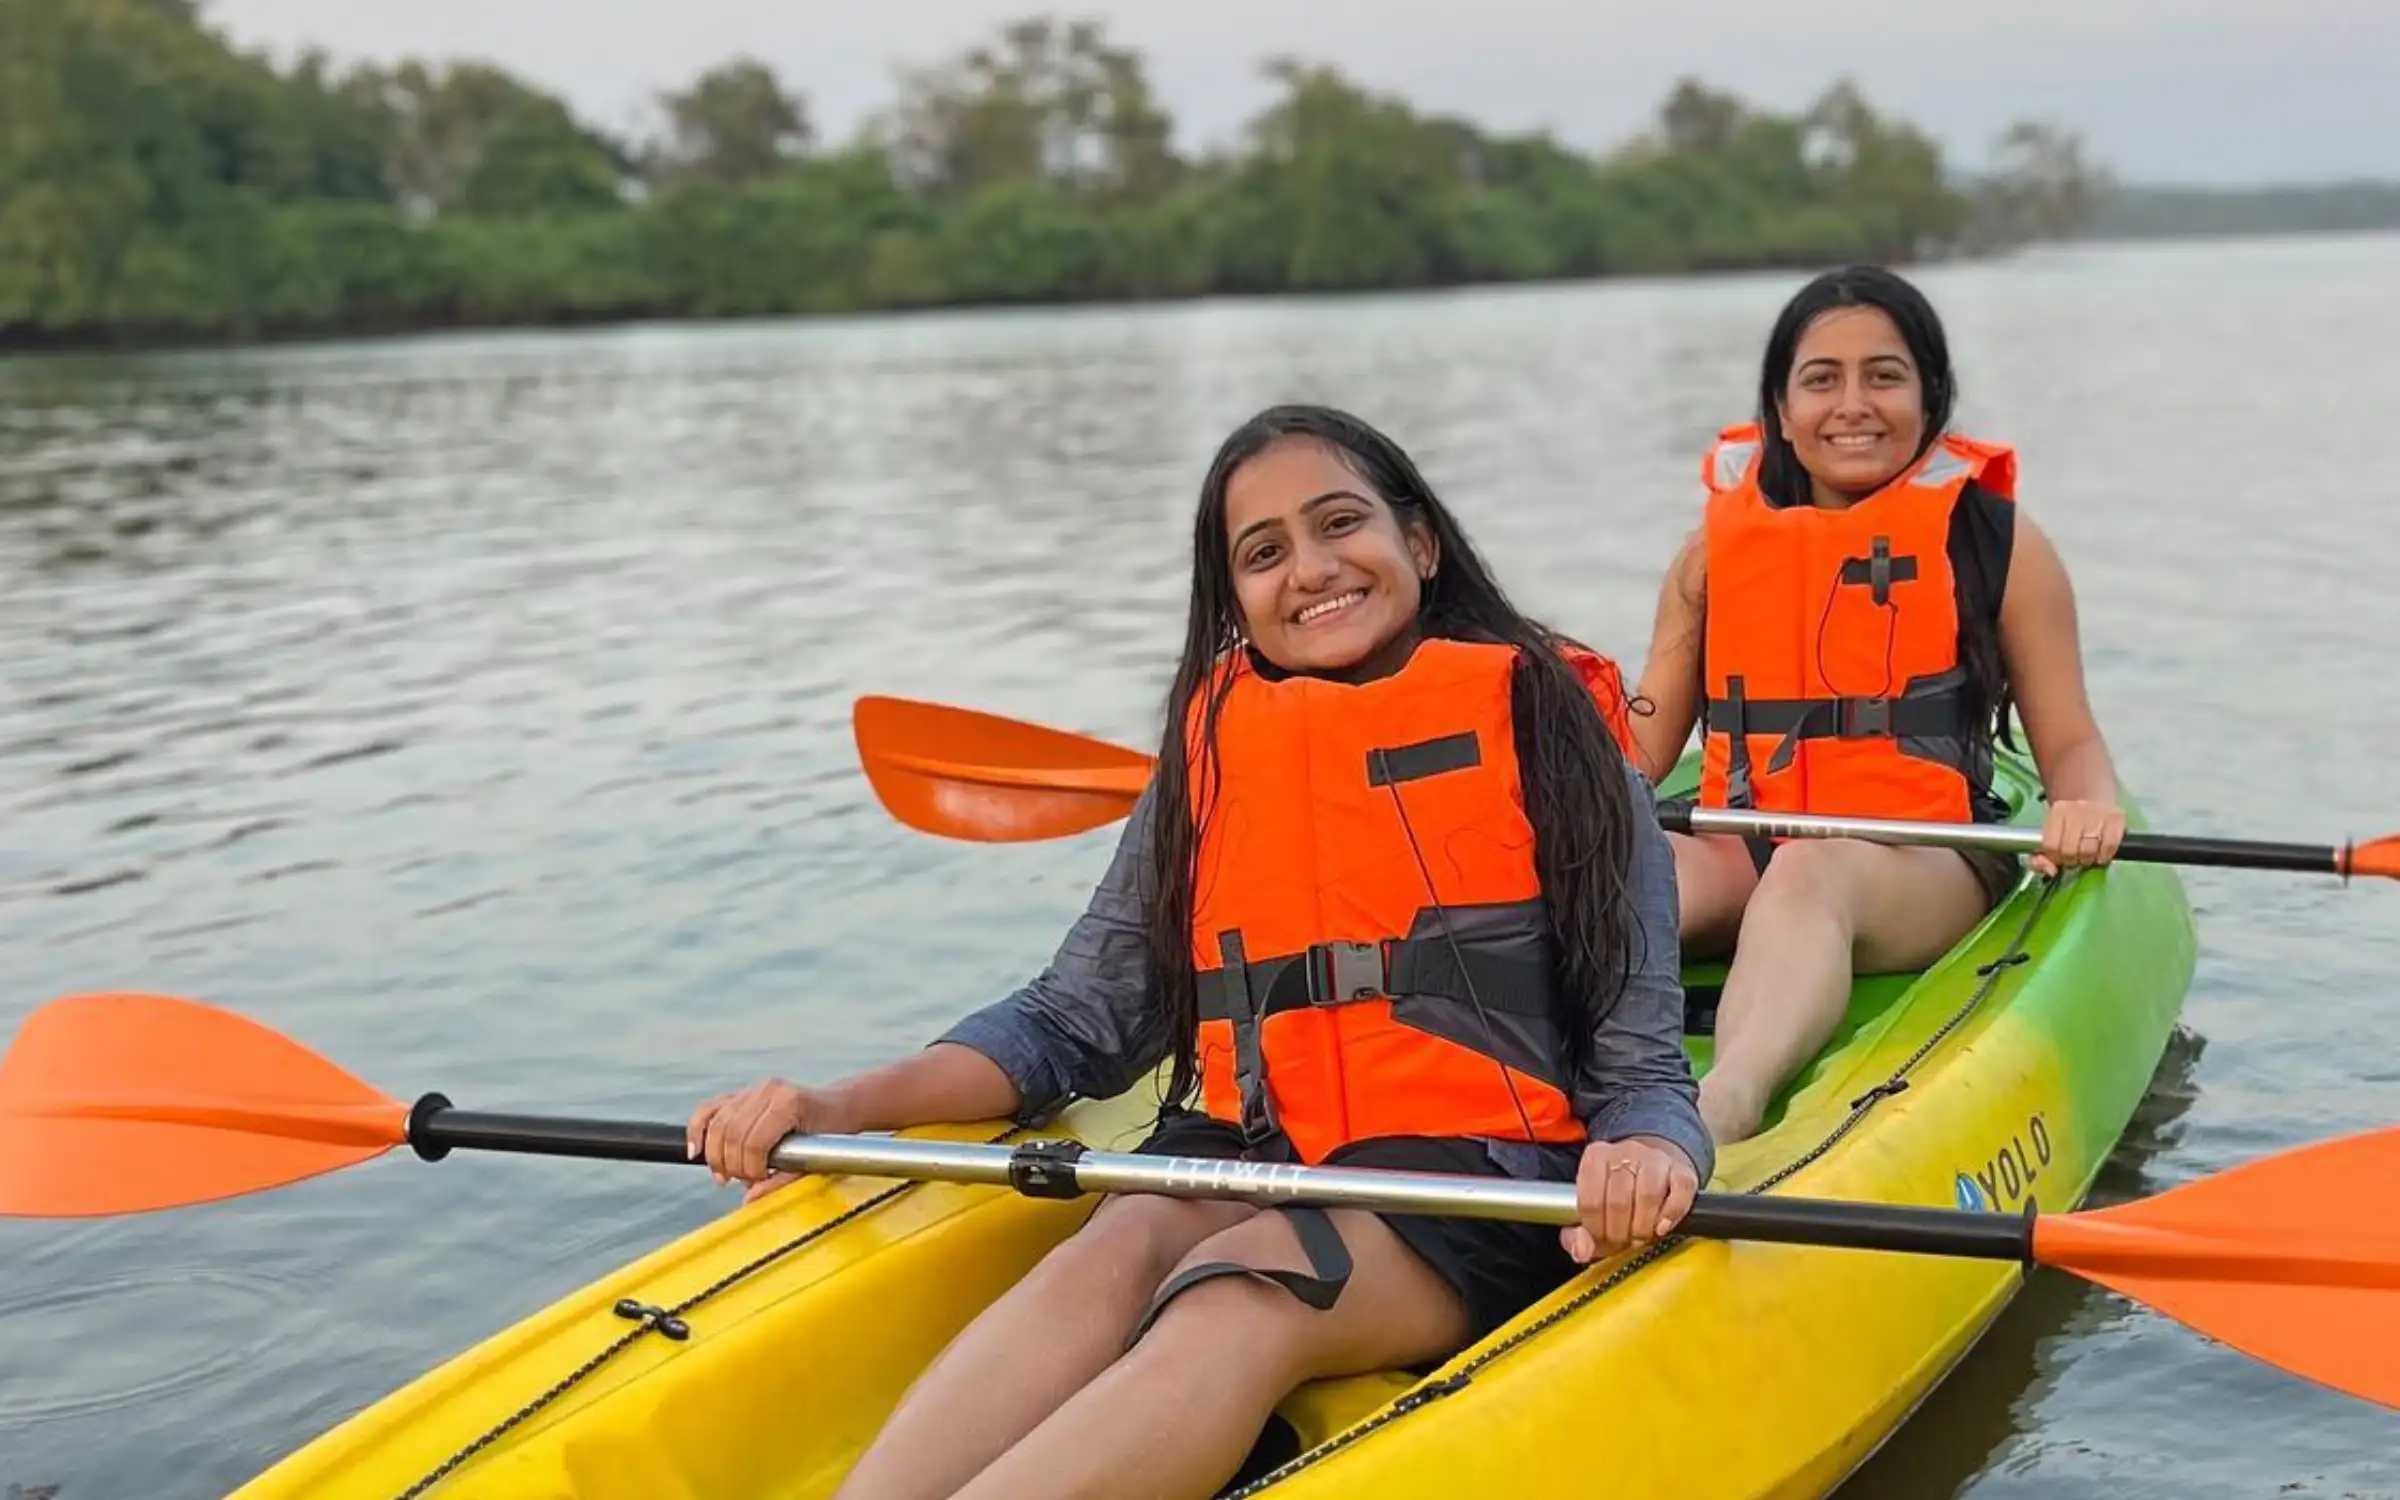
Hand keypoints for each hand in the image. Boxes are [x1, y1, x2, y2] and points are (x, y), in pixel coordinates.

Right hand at [686, 1077, 847, 1197]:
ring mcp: (753, 1088)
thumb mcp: (816, 1158)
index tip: (758, 1181)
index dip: (750, 1168)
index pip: (754, 1142)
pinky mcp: (742, 1093)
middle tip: (744, 1181)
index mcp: (789, 1103)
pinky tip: (697, 1152)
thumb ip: (783, 1180)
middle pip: (732, 1134)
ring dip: (716, 1156)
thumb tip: (748, 1200)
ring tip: (726, 1175)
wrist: (837, 1107)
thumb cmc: (830, 1133)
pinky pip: (709, 1110)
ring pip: (717, 1124)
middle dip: (733, 1165)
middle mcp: (768, 1090)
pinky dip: (698, 1131)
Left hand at [1562, 1136, 1698, 1263]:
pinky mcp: (1682, 1170)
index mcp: (1596, 1157)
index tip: (1602, 1240)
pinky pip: (1679, 1193)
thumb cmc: (1620, 1192)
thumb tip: (1581, 1251)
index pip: (1590, 1201)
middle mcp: (1625, 1152)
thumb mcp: (1593, 1208)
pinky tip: (1661, 1228)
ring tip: (1640, 1237)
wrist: (1656, 1166)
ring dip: (1643, 1227)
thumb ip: (1578, 1234)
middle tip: (1623, 1243)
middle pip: (1618, 1201)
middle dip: (1619, 1232)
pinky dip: (1670, 1215)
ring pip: (1648, 1195)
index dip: (1596, 1229)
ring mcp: (1656, 1159)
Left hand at [2032, 799, 2125, 876]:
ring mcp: (2097, 814)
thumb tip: (2050, 871)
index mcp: (2057, 812)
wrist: (2094, 799)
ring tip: (2087, 858)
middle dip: (2071, 861)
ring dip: (2087, 860)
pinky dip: (2103, 857)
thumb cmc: (2069, 823)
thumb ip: (2040, 857)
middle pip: (2069, 850)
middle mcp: (2076, 810)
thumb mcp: (2050, 833)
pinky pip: (2108, 847)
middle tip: (2075, 860)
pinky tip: (2100, 856)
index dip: (2055, 858)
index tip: (2060, 859)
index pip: (2050, 845)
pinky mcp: (2116, 819)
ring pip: (2088, 850)